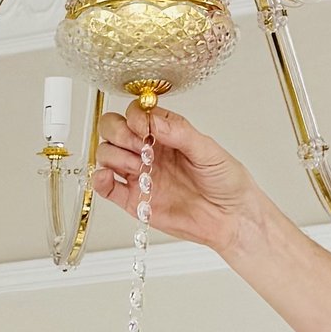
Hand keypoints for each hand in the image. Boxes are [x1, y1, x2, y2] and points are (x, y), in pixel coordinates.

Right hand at [91, 104, 260, 255]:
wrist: (232, 218)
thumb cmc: (226, 181)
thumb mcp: (208, 150)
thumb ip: (179, 132)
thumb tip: (153, 119)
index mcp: (166, 134)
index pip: (137, 113)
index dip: (135, 116)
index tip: (144, 126)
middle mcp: (149, 151)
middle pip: (113, 129)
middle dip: (119, 132)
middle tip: (138, 145)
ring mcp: (140, 175)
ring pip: (106, 154)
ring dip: (114, 155)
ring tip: (138, 166)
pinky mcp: (135, 201)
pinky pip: (107, 189)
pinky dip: (99, 180)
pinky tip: (108, 177)